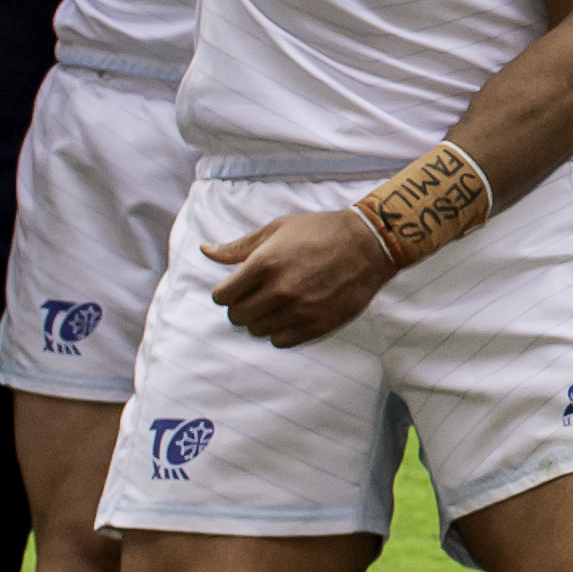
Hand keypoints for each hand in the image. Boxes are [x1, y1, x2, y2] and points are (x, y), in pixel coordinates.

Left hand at [208, 203, 398, 345]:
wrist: (368, 244)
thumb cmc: (320, 231)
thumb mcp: (276, 230)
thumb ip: (238, 247)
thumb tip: (205, 250)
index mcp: (263, 264)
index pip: (222, 296)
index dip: (225, 293)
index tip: (236, 289)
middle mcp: (278, 290)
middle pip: (237, 317)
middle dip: (241, 307)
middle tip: (256, 296)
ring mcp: (298, 310)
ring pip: (257, 331)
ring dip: (261, 320)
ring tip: (276, 304)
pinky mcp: (316, 325)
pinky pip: (280, 342)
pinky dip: (279, 332)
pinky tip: (289, 315)